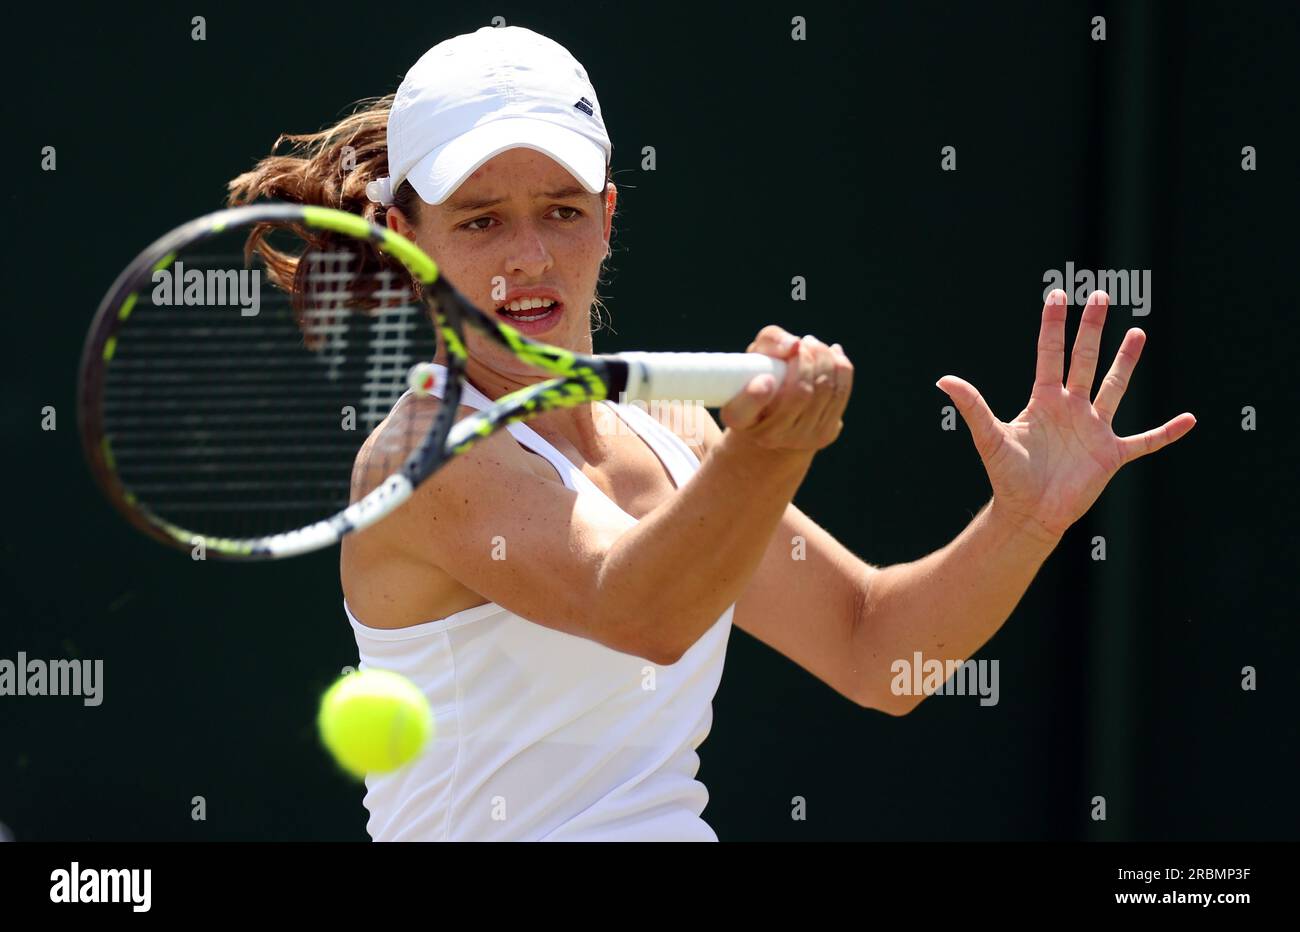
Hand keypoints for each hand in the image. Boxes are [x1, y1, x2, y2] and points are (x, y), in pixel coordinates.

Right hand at [720, 325, 852, 452]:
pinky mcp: (824, 435)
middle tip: (803, 342)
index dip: (755, 397)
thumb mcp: (757, 355)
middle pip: (799, 394)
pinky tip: (833, 353)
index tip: (767, 378)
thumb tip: (795, 344)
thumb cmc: (763, 375)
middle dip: (807, 360)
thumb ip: (770, 342)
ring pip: (823, 391)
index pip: (742, 412)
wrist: (780, 414)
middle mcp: (766, 436)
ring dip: (824, 359)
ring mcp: (798, 439)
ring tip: (814, 345)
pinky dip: (840, 368)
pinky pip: (840, 394)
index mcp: (738, 417)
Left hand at [937, 289, 1195, 543]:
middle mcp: (1071, 408)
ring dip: (1127, 362)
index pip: (1050, 354)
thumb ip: (973, 407)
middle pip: (1084, 359)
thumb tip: (943, 380)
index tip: (1058, 295)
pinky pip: (1145, 440)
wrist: (1028, 514)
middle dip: (1092, 328)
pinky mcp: (1112, 454)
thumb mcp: (990, 438)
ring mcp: (1094, 429)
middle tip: (1100, 295)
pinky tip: (1189, 419)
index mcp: (1044, 400)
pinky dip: (1166, 432)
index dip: (1054, 326)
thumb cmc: (1008, 477)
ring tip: (1138, 332)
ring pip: (1114, 387)